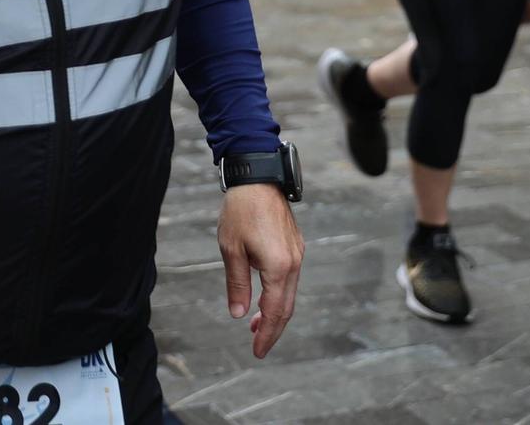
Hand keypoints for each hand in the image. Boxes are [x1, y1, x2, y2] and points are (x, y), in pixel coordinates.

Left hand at [217, 184, 302, 358]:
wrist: (258, 177)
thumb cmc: (240, 211)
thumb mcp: (231, 249)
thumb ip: (237, 284)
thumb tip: (239, 314)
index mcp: (278, 267)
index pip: (274, 312)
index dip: (265, 334)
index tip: (257, 352)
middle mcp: (293, 263)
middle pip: (286, 307)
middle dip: (272, 329)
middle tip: (257, 345)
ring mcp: (297, 253)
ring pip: (290, 294)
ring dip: (274, 312)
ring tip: (255, 324)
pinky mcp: (295, 245)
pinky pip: (290, 279)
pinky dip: (279, 295)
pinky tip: (264, 297)